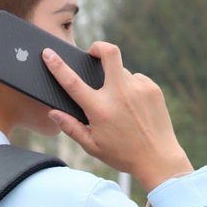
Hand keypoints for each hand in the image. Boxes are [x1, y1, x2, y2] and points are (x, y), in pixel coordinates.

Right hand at [42, 41, 192, 191]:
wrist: (158, 158)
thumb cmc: (122, 155)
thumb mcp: (92, 147)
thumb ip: (71, 128)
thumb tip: (53, 113)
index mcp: (99, 110)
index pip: (73, 82)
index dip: (58, 66)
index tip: (48, 53)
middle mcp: (119, 94)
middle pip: (109, 53)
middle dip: (98, 47)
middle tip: (93, 53)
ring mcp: (138, 88)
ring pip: (122, 72)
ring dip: (116, 82)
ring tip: (120, 106)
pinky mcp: (152, 88)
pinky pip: (137, 80)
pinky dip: (131, 89)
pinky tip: (134, 109)